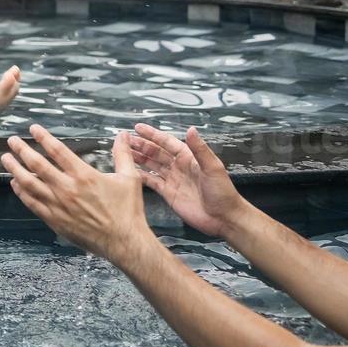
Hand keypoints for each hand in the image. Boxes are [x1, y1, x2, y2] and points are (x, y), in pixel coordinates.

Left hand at [1, 124, 151, 262]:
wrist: (124, 242)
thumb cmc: (128, 211)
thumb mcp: (130, 178)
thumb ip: (123, 154)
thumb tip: (122, 134)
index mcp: (84, 175)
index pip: (58, 151)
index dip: (43, 137)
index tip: (33, 129)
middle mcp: (67, 189)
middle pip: (37, 165)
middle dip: (21, 150)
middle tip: (12, 141)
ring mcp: (58, 206)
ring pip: (29, 184)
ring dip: (15, 170)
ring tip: (6, 159)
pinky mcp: (55, 220)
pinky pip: (32, 204)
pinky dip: (21, 192)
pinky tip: (15, 184)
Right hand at [128, 124, 245, 237]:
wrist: (224, 218)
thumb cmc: (223, 192)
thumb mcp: (213, 168)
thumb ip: (199, 149)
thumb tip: (190, 129)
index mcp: (188, 158)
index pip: (167, 142)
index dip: (152, 135)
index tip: (138, 128)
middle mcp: (179, 167)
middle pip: (156, 152)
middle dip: (141, 145)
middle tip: (125, 140)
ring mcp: (173, 180)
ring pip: (151, 165)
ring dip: (139, 158)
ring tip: (124, 152)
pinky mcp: (168, 193)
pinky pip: (152, 182)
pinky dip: (141, 176)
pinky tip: (131, 172)